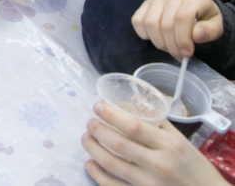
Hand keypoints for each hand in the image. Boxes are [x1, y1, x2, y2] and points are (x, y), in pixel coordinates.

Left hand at [82, 102, 227, 185]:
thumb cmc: (194, 167)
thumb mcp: (181, 142)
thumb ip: (157, 122)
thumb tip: (134, 102)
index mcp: (169, 146)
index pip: (134, 127)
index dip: (111, 115)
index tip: (97, 107)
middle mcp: (158, 164)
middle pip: (118, 144)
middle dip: (98, 130)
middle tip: (90, 123)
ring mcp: (148, 183)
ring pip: (111, 164)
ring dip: (93, 149)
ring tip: (86, 138)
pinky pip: (112, 185)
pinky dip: (97, 174)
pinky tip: (90, 164)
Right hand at [132, 0, 223, 59]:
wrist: (195, 6)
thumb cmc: (205, 17)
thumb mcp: (217, 25)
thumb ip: (210, 31)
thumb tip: (196, 35)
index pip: (182, 18)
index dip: (182, 39)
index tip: (187, 54)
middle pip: (165, 24)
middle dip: (172, 46)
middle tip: (179, 55)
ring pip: (150, 24)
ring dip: (159, 42)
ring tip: (169, 48)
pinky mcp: (145, 4)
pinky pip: (137, 21)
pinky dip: (145, 34)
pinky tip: (157, 38)